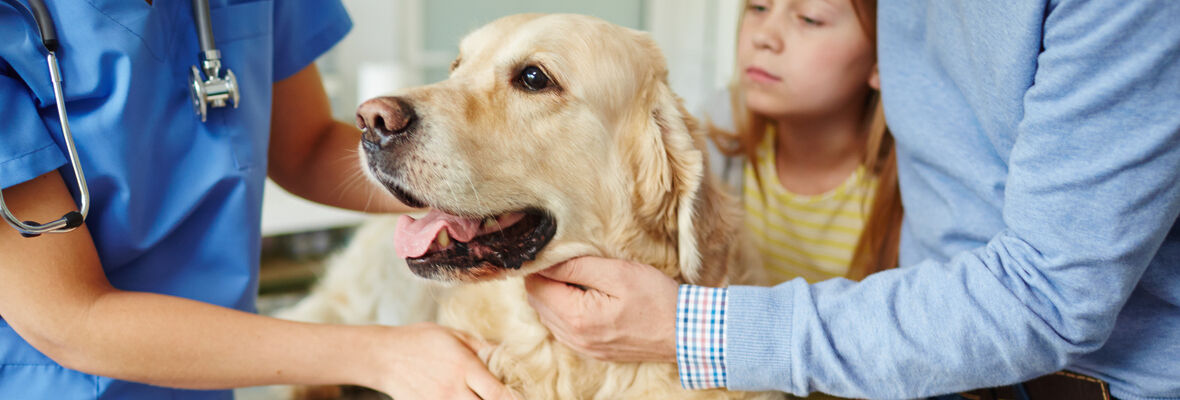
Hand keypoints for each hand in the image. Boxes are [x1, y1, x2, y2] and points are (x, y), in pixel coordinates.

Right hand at [369, 322, 517, 399]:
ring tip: (483, 397)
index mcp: (464, 367)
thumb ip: (483, 348)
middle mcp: (452, 389)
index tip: (522, 398)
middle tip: (503, 398)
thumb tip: (509, 356)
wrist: (384, 356)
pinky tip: (465, 399)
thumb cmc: (420, 340)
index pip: (498, 393)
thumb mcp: (454, 335)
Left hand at [524, 257, 678, 362]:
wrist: (685, 333)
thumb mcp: (618, 273)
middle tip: (567, 260)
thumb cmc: (656, 298)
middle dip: (546, 279)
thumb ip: (578, 267)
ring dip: (555, 295)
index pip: (536, 287)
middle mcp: (574, 338)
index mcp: (577, 317)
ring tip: (579, 277)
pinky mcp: (593, 350)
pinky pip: (565, 328)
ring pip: (549, 316)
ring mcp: (583, 347)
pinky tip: (586, 297)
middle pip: (539, 302)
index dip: (541, 266)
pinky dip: (567, 310)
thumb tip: (546, 261)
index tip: (555, 252)